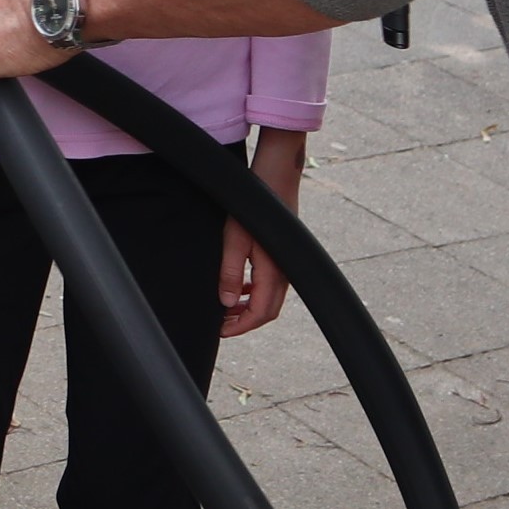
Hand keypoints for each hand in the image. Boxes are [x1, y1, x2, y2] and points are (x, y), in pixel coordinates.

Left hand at [220, 127, 306, 336]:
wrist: (276, 177)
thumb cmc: (253, 206)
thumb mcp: (233, 240)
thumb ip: (230, 274)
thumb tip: (227, 303)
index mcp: (274, 272)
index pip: (261, 313)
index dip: (240, 326)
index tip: (221, 331)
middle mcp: (285, 271)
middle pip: (268, 310)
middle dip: (245, 320)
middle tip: (221, 323)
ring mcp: (287, 262)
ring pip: (270, 296)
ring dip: (249, 305)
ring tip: (226, 306)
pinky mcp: (284, 253)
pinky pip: (271, 282)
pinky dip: (255, 289)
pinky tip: (239, 285)